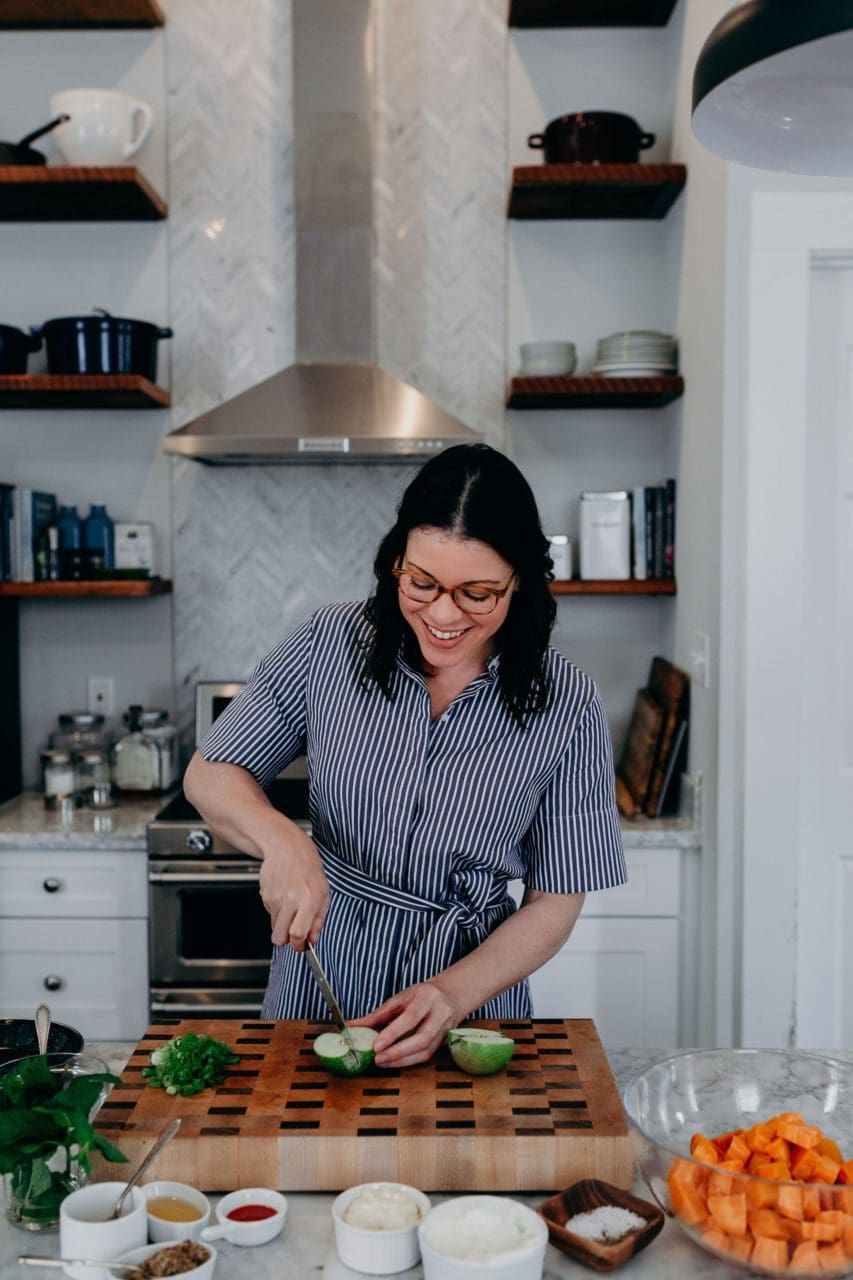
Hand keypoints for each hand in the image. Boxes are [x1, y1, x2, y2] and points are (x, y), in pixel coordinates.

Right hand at [258, 826, 329, 948]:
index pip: (297, 933)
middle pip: (280, 937)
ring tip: (292, 907)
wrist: (286, 846)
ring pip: (274, 928)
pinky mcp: (265, 895)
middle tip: (295, 931)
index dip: (298, 946)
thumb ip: (319, 919)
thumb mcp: (324, 892)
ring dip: (282, 924)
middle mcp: (292, 898)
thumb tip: (313, 940)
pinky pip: (270, 914)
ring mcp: (276, 897)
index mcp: (310, 898)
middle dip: (287, 940)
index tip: (302, 945)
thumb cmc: (309, 868)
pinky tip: (284, 896)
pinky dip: (277, 912)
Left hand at [351, 981, 462, 1067]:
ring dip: (402, 1060)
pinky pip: (427, 1055)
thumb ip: (378, 1014)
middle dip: (397, 1052)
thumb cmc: (422, 995)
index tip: (375, 1045)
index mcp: (428, 996)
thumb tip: (353, 1026)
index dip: (393, 1033)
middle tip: (377, 1058)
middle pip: (421, 1038)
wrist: (452, 995)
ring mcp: (445, 1028)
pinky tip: (394, 1062)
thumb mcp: (401, 998)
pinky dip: (409, 1061)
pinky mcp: (444, 1041)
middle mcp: (441, 1013)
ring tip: (382, 1062)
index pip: (411, 1017)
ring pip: (425, 1050)